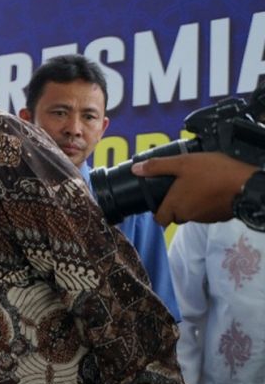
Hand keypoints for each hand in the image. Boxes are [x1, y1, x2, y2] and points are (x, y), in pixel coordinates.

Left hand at [132, 153, 256, 225]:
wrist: (247, 185)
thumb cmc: (214, 174)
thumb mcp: (183, 163)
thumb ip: (158, 167)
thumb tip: (136, 169)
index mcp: (176, 206)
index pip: (160, 220)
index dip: (158, 211)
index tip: (161, 199)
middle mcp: (189, 216)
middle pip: (175, 216)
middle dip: (175, 204)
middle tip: (180, 186)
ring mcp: (206, 218)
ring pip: (192, 214)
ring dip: (192, 202)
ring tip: (197, 184)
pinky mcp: (220, 216)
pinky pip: (207, 212)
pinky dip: (206, 203)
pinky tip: (211, 189)